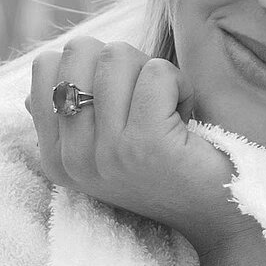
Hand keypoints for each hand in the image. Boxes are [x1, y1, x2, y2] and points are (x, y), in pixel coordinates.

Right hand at [26, 36, 265, 265]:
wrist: (219, 213)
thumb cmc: (171, 167)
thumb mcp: (109, 144)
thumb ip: (75, 111)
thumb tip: (50, 64)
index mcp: (56, 155)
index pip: (45, 67)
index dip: (94, 63)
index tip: (123, 99)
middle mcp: (74, 157)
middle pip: (81, 52)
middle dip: (124, 61)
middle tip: (150, 98)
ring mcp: (108, 152)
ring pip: (118, 57)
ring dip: (156, 73)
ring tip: (170, 110)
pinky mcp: (147, 144)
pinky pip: (156, 72)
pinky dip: (180, 83)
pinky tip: (187, 114)